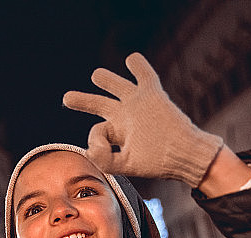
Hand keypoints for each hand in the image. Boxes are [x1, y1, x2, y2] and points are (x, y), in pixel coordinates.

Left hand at [63, 52, 222, 187]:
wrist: (184, 154)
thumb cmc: (157, 163)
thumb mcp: (126, 165)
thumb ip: (104, 160)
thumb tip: (88, 148)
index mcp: (118, 133)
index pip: (97, 130)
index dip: (95, 139)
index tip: (102, 149)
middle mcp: (125, 117)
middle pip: (100, 104)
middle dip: (83, 101)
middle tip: (67, 98)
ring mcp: (138, 104)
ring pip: (118, 86)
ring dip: (106, 79)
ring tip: (95, 76)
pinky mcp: (152, 95)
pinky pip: (144, 75)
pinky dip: (138, 65)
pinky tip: (131, 59)